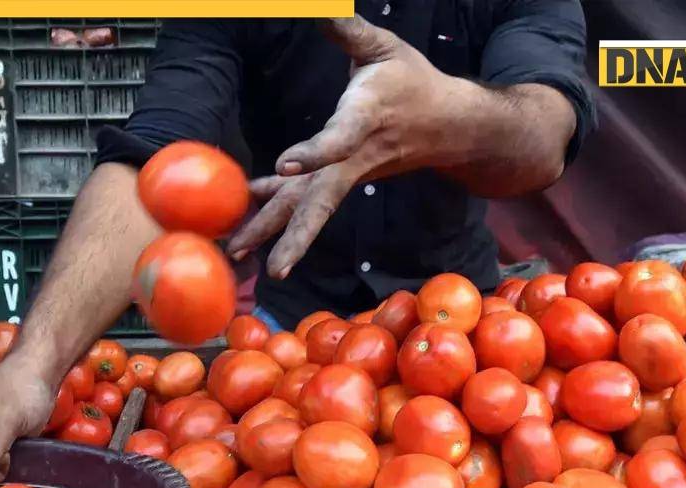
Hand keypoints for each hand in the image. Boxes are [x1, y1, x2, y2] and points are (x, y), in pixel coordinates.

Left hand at [226, 16, 467, 278]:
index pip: (340, 141)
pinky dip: (274, 209)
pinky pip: (303, 201)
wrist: (447, 125)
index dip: (316, 152)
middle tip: (271, 264)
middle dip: (294, 233)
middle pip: (322, 201)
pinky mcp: (340, 181)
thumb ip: (346, 28)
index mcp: (367, 119)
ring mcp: (346, 176)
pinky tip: (246, 222)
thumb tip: (317, 6)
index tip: (287, 164)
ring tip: (238, 254)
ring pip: (308, 210)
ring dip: (274, 234)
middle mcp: (355, 158)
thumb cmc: (412, 81)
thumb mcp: (382, 47)